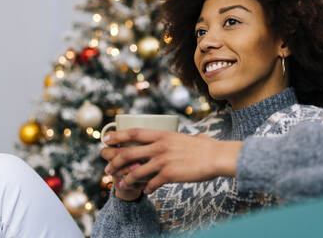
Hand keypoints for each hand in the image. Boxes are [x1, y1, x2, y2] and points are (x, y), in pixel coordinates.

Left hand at [100, 129, 242, 194]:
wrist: (216, 157)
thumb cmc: (205, 147)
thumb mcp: (188, 138)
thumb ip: (181, 139)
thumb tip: (191, 137)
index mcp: (163, 135)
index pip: (134, 132)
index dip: (118, 135)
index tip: (106, 139)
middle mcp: (160, 146)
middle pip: (129, 153)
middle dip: (114, 161)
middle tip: (106, 167)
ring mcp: (163, 161)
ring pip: (136, 172)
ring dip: (126, 179)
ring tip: (120, 184)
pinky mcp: (169, 175)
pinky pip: (151, 184)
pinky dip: (146, 188)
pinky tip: (145, 191)